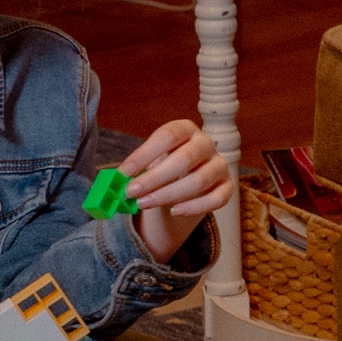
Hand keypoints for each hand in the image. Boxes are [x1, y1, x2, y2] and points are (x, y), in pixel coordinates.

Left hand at [123, 119, 236, 263]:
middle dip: (154, 178)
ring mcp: (219, 165)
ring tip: (144, 203)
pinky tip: (175, 211)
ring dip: (168, 194)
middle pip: (184, 159)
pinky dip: (195, 207)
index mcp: (185, 129)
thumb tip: (114, 183)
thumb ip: (134, 171)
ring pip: (199, 180)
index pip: (167, 136)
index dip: (145, 154)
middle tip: (131, 192)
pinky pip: (217, 199)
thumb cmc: (162, 169)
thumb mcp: (147, 164)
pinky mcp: (227, 186)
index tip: (124, 172)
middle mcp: (206, 143)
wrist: (184, 182)